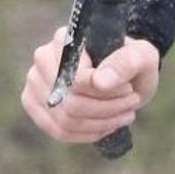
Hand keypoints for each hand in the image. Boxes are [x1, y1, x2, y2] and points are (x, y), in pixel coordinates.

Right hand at [20, 31, 161, 142]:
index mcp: (65, 39)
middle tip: (131, 103)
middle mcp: (42, 58)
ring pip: (65, 120)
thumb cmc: (131, 62)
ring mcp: (34, 82)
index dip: (106, 94)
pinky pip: (57, 131)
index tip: (130, 90)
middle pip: (70, 103)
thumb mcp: (141, 57)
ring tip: (124, 114)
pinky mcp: (33, 104)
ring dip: (101, 124)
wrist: (123, 74)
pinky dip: (86, 134)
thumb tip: (99, 82)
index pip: (77, 80)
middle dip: (107, 110)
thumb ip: (125, 63)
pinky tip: (106, 126)